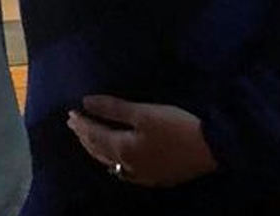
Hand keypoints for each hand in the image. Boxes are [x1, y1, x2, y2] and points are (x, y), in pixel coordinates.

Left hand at [66, 95, 217, 187]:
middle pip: (99, 151)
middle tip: (73, 124)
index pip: (95, 135)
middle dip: (85, 136)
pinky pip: (123, 170)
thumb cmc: (174, 126)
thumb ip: (113, 108)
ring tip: (87, 139)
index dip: (82, 123)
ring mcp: (141, 175)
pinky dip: (112, 160)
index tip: (70, 113)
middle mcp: (128, 167)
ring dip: (96, 149)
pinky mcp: (154, 177)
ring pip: (110, 163)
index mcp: (123, 149)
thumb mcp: (143, 113)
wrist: (209, 148)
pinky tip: (114, 159)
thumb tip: (86, 103)